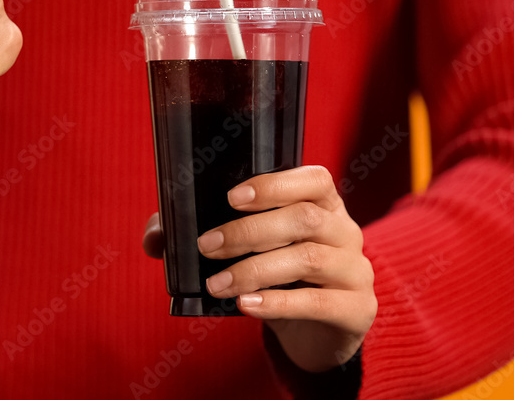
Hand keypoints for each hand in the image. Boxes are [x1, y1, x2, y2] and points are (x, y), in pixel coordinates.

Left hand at [142, 166, 375, 371]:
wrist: (319, 333)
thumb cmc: (281, 278)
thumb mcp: (251, 252)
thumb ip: (205, 235)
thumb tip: (155, 238)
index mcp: (324, 205)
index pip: (314, 179)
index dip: (273, 185)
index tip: (231, 197)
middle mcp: (346, 231)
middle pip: (303, 218)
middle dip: (248, 231)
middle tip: (208, 246)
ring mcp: (356, 270)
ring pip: (309, 259)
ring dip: (254, 269)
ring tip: (217, 284)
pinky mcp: (357, 309)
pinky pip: (318, 302)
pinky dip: (276, 302)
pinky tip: (246, 304)